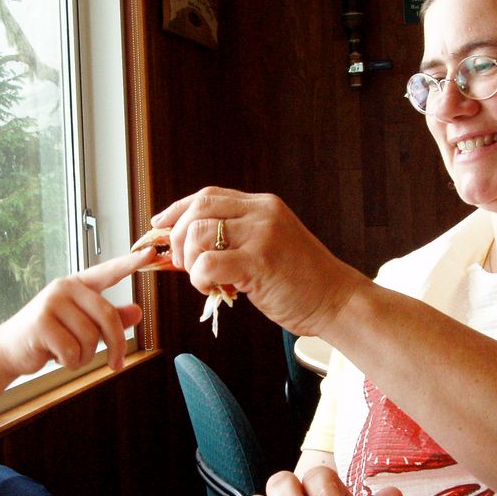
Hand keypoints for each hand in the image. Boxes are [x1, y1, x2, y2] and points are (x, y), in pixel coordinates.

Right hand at [0, 249, 152, 377]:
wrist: (9, 350)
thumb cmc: (50, 336)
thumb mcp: (83, 326)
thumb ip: (110, 319)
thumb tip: (138, 311)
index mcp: (78, 284)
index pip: (109, 271)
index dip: (131, 263)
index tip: (152, 252)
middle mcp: (65, 288)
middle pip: (107, 316)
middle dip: (116, 345)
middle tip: (117, 365)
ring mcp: (51, 303)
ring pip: (91, 338)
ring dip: (85, 357)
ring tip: (68, 354)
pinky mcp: (41, 323)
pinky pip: (73, 351)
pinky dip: (70, 362)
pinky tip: (55, 357)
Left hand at [151, 187, 365, 335]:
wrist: (337, 300)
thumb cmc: (300, 281)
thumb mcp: (267, 246)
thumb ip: (235, 238)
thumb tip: (184, 245)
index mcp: (262, 205)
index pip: (207, 195)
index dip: (177, 210)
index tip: (159, 225)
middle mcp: (262, 213)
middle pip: (197, 209)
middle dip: (177, 237)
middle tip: (181, 264)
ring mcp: (262, 235)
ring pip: (198, 234)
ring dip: (189, 261)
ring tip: (203, 280)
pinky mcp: (260, 262)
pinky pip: (208, 262)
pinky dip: (199, 278)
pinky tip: (213, 289)